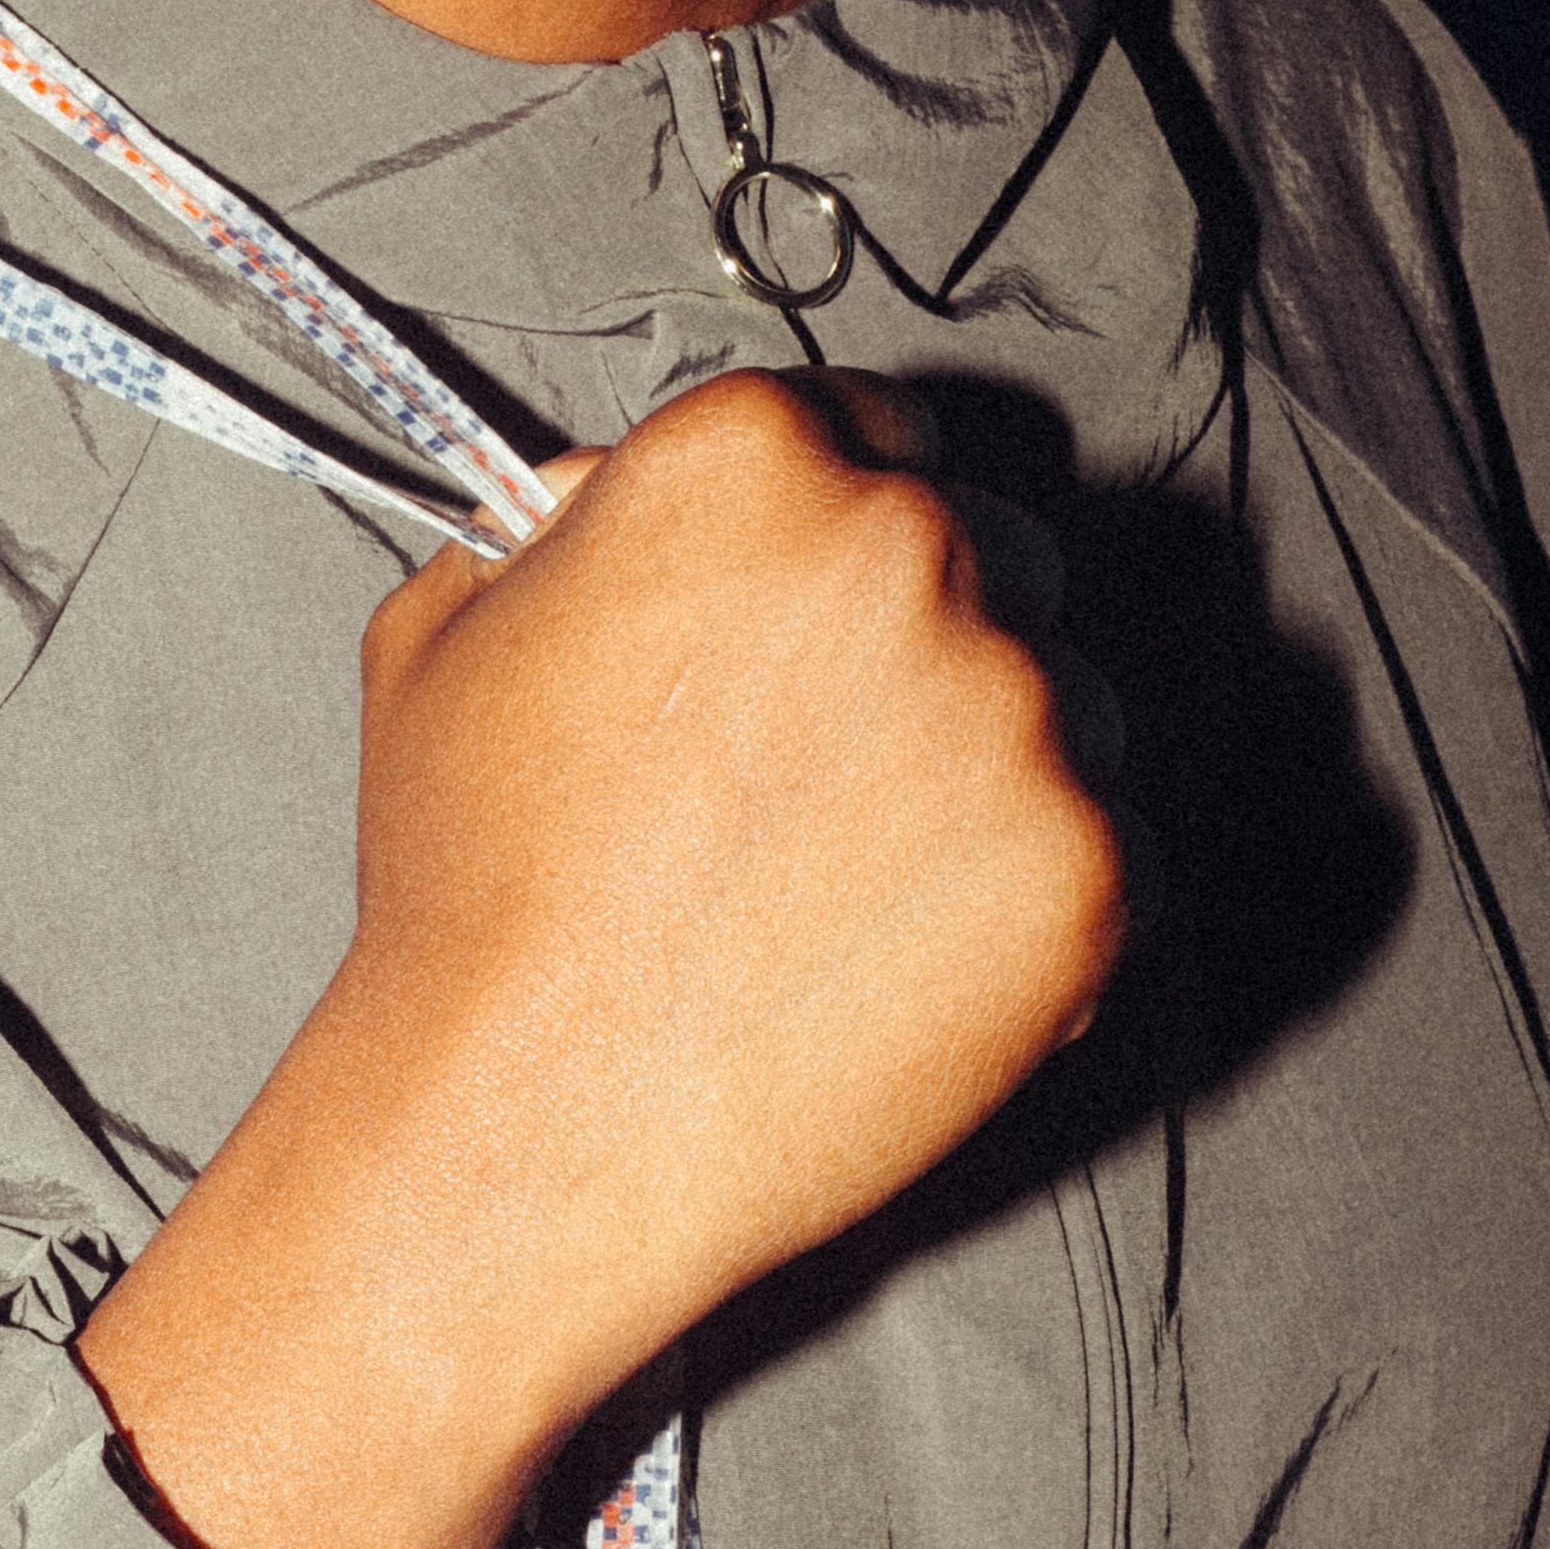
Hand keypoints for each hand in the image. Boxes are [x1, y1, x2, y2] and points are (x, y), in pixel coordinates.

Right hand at [79, 370, 1123, 1548]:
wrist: (528, 1121)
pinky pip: (1108, 851)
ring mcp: (1021, 712)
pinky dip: (1031, 906)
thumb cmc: (474, 903)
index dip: (839, 521)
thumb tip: (618, 503)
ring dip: (989, 772)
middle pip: (991, 551)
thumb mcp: (441, 638)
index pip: (870, 427)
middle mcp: (908, 552)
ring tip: (844, 886)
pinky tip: (900, 959)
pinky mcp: (1094, 867)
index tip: (828, 594)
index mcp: (750, 461)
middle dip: (927, 642)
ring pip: (1064, 703)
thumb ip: (563, 527)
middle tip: (823, 764)